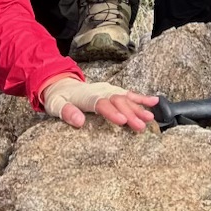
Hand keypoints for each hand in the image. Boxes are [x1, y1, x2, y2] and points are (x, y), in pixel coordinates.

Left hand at [41, 77, 158, 131]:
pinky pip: (129, 94)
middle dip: (130, 113)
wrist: (62, 84)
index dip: (112, 112)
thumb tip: (79, 122)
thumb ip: (67, 112)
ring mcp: (108, 90)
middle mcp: (101, 91)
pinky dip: (141, 98)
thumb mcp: (56, 105)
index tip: (122, 121)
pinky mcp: (113, 91)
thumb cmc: (59, 98)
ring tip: (150, 118)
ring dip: (138, 108)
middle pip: (117, 101)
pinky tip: (154, 102)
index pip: (101, 104)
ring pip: (126, 98)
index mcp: (86, 96)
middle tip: (141, 126)